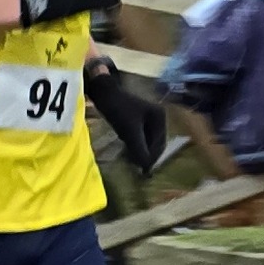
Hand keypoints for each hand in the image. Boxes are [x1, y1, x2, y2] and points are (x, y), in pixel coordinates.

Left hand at [85, 56, 167, 174]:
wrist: (103, 92)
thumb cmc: (118, 109)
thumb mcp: (130, 131)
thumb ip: (139, 149)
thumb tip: (146, 167)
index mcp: (160, 118)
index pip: (159, 145)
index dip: (152, 159)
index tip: (144, 172)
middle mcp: (158, 117)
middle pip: (155, 143)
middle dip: (147, 155)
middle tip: (139, 170)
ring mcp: (148, 117)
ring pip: (147, 140)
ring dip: (141, 151)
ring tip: (133, 163)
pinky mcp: (137, 118)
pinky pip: (140, 136)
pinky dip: (136, 145)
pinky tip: (128, 151)